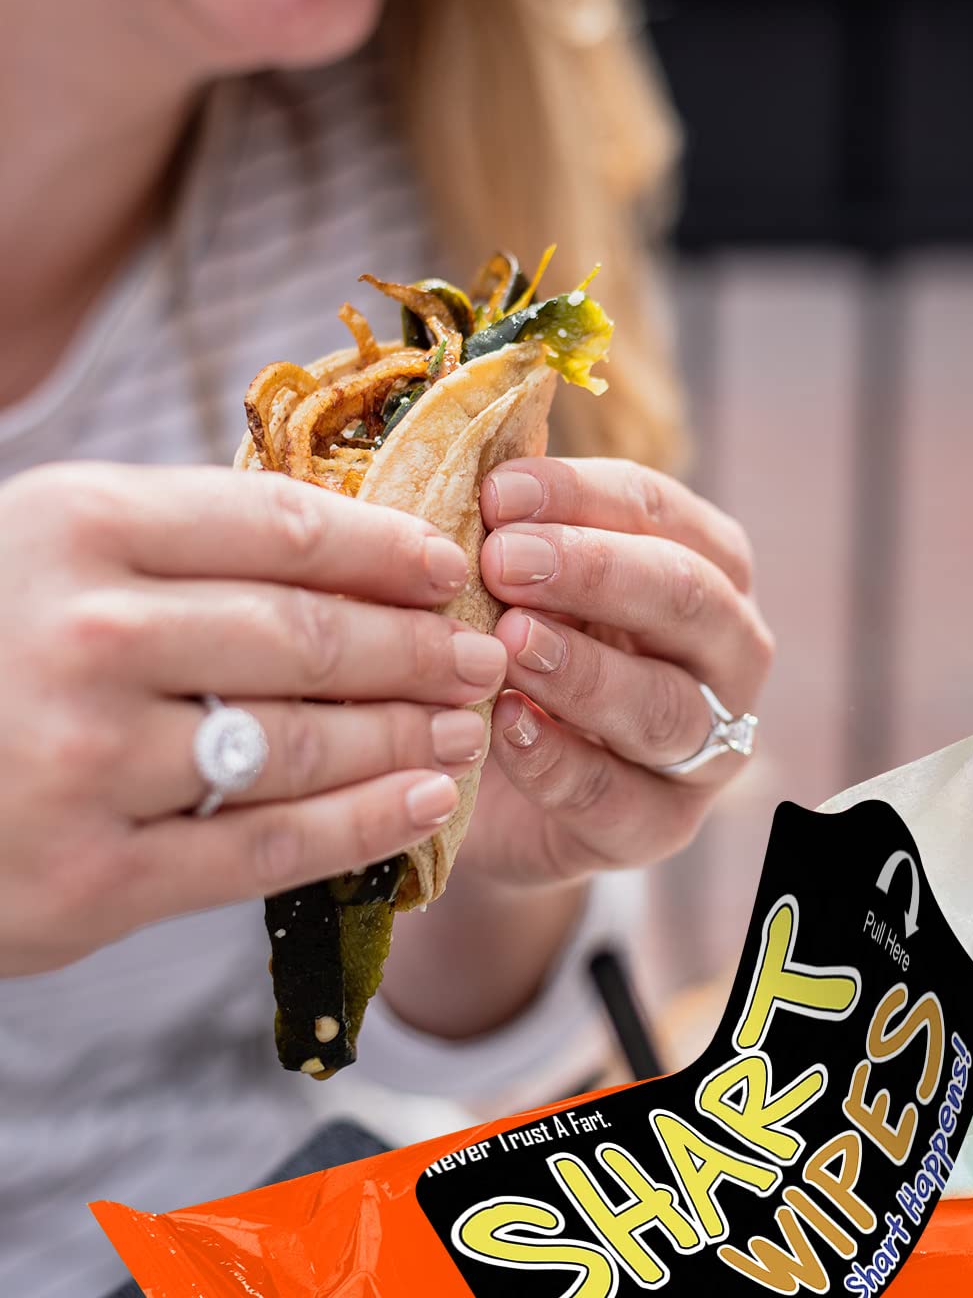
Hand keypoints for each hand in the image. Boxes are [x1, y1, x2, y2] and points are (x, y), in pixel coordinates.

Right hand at [0, 462, 506, 975]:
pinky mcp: (91, 877)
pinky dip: (367, 823)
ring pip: (305, 744)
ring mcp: (84, 760)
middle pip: (309, 638)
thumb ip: (187, 543)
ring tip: (467, 727)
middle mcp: (85, 635)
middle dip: (420, 650)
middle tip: (483, 657)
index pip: (284, 529)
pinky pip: (271, 844)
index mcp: (79, 527)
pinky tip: (427, 802)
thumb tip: (359, 544)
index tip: (450, 569)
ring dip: (408, 736)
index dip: (388, 551)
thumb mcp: (56, 553)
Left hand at [466, 457, 773, 883]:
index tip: (497, 492)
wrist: (492, 788)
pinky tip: (506, 730)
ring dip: (585, 669)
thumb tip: (465, 456)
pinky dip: (562, 763)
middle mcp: (728, 650)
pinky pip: (622, 799)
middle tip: (504, 561)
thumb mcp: (517, 581)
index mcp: (705, 564)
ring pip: (668, 706)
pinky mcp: (662, 827)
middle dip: (595, 572)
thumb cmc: (512, 649)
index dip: (580, 497)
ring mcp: (709, 746)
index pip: (658, 510)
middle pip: (688, 599)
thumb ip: (510, 529)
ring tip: (508, 643)